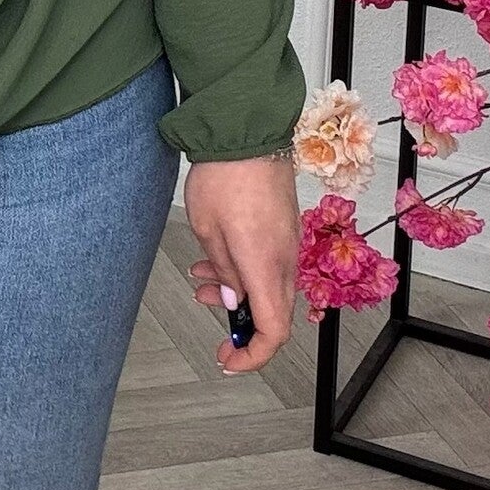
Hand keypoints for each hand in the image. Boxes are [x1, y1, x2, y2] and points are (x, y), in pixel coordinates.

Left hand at [183, 155, 299, 374]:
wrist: (246, 129)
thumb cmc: (224, 174)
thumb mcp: (208, 229)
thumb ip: (223, 270)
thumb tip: (233, 300)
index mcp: (266, 265)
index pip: (273, 331)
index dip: (252, 355)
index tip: (228, 359)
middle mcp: (285, 258)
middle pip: (272, 312)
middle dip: (240, 322)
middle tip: (210, 314)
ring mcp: (288, 241)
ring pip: (269, 286)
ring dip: (237, 291)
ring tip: (201, 280)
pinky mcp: (284, 226)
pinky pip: (269, 262)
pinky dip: (244, 269)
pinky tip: (216, 257)